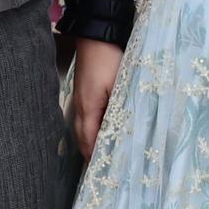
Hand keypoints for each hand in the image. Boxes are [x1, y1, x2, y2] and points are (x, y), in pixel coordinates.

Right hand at [69, 38, 123, 159]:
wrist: (97, 35)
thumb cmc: (110, 59)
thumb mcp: (120, 84)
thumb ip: (122, 109)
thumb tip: (128, 130)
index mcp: (88, 109)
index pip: (89, 142)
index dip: (96, 158)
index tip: (107, 173)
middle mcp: (80, 108)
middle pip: (83, 139)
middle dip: (93, 155)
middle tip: (107, 170)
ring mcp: (80, 100)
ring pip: (83, 130)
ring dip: (92, 143)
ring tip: (105, 156)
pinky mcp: (83, 93)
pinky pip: (86, 119)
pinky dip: (93, 130)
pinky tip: (103, 132)